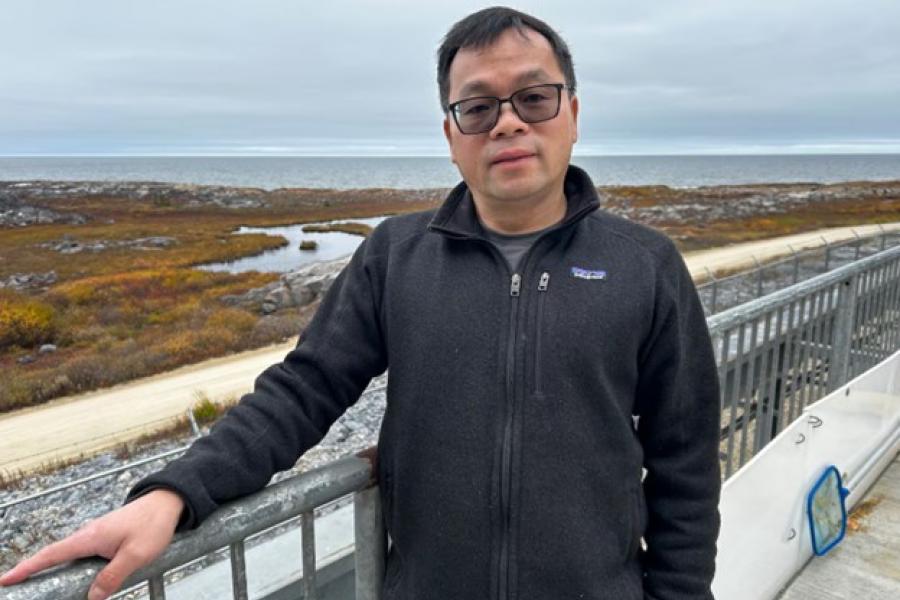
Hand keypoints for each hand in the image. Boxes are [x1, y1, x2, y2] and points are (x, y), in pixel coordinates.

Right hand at [0, 488, 183, 599]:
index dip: (27, 567)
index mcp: (90, 537)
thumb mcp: (136, 555)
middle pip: (54, 555)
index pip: (51, 554)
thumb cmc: (153, 523)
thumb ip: (112, 577)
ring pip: (69, 555)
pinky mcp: (105, 537)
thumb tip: (92, 597)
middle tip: (16, 584)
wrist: (167, 502)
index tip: (6, 579)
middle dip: (32, 570)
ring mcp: (96, 535)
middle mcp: (88, 534)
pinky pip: (82, 554)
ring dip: (52, 568)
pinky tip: (75, 576)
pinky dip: (71, 564)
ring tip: (38, 583)